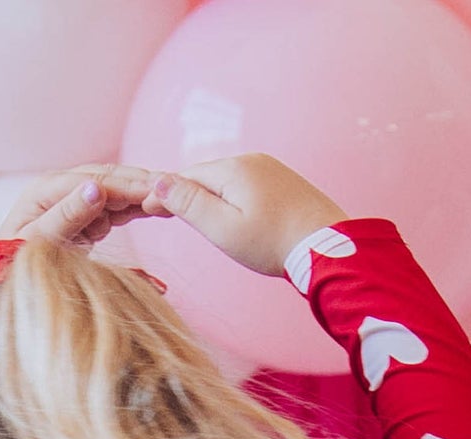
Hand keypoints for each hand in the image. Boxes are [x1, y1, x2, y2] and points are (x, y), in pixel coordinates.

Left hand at [0, 164, 160, 249]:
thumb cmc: (10, 266)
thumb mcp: (37, 242)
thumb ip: (66, 216)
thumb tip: (96, 188)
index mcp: (46, 189)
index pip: (96, 179)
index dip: (127, 182)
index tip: (156, 187)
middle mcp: (60, 188)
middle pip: (108, 178)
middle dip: (141, 182)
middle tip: (175, 188)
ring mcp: (72, 201)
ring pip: (115, 190)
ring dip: (142, 193)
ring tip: (173, 197)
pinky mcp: (82, 217)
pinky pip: (114, 207)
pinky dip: (135, 207)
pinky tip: (157, 208)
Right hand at [139, 154, 346, 277]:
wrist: (326, 246)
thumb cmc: (272, 243)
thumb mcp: (222, 228)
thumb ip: (189, 204)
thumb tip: (159, 181)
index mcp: (233, 168)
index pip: (186, 176)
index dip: (164, 193)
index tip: (144, 209)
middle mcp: (251, 160)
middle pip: (205, 175)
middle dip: (183, 192)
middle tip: (160, 213)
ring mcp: (270, 168)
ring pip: (225, 180)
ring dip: (206, 196)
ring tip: (191, 216)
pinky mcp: (282, 182)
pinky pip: (244, 185)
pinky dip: (229, 198)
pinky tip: (228, 215)